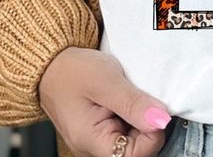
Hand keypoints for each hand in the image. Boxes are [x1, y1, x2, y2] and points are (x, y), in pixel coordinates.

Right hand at [38, 46, 172, 156]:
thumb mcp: (106, 81)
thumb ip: (134, 103)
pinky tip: (127, 96)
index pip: (136, 155)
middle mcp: (94, 146)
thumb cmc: (71, 71)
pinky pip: (127, 126)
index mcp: (91, 141)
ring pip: (134, 136)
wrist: (51, 63)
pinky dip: (133, 111)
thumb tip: (161, 120)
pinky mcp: (102, 127)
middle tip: (141, 95)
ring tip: (130, 93)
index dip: (153, 133)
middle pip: (137, 147)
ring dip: (140, 115)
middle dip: (147, 122)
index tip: (155, 109)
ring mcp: (98, 137)